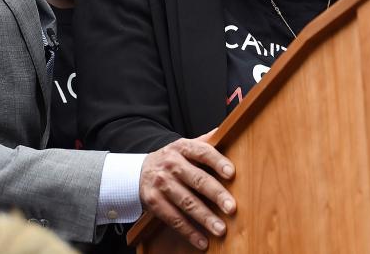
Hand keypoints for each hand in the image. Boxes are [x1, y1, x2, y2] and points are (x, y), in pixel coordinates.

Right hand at [139, 130, 234, 250]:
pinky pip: (173, 218)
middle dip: (215, 194)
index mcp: (181, 147)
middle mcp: (171, 164)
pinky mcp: (153, 201)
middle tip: (231, 207)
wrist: (138, 171)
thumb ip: (205, 141)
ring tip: (221, 229)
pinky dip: (189, 231)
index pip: (202, 152)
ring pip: (186, 202)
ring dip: (204, 218)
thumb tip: (227, 129)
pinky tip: (202, 240)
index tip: (231, 173)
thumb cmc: (171, 160)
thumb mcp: (184, 146)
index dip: (217, 162)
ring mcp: (161, 183)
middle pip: (196, 179)